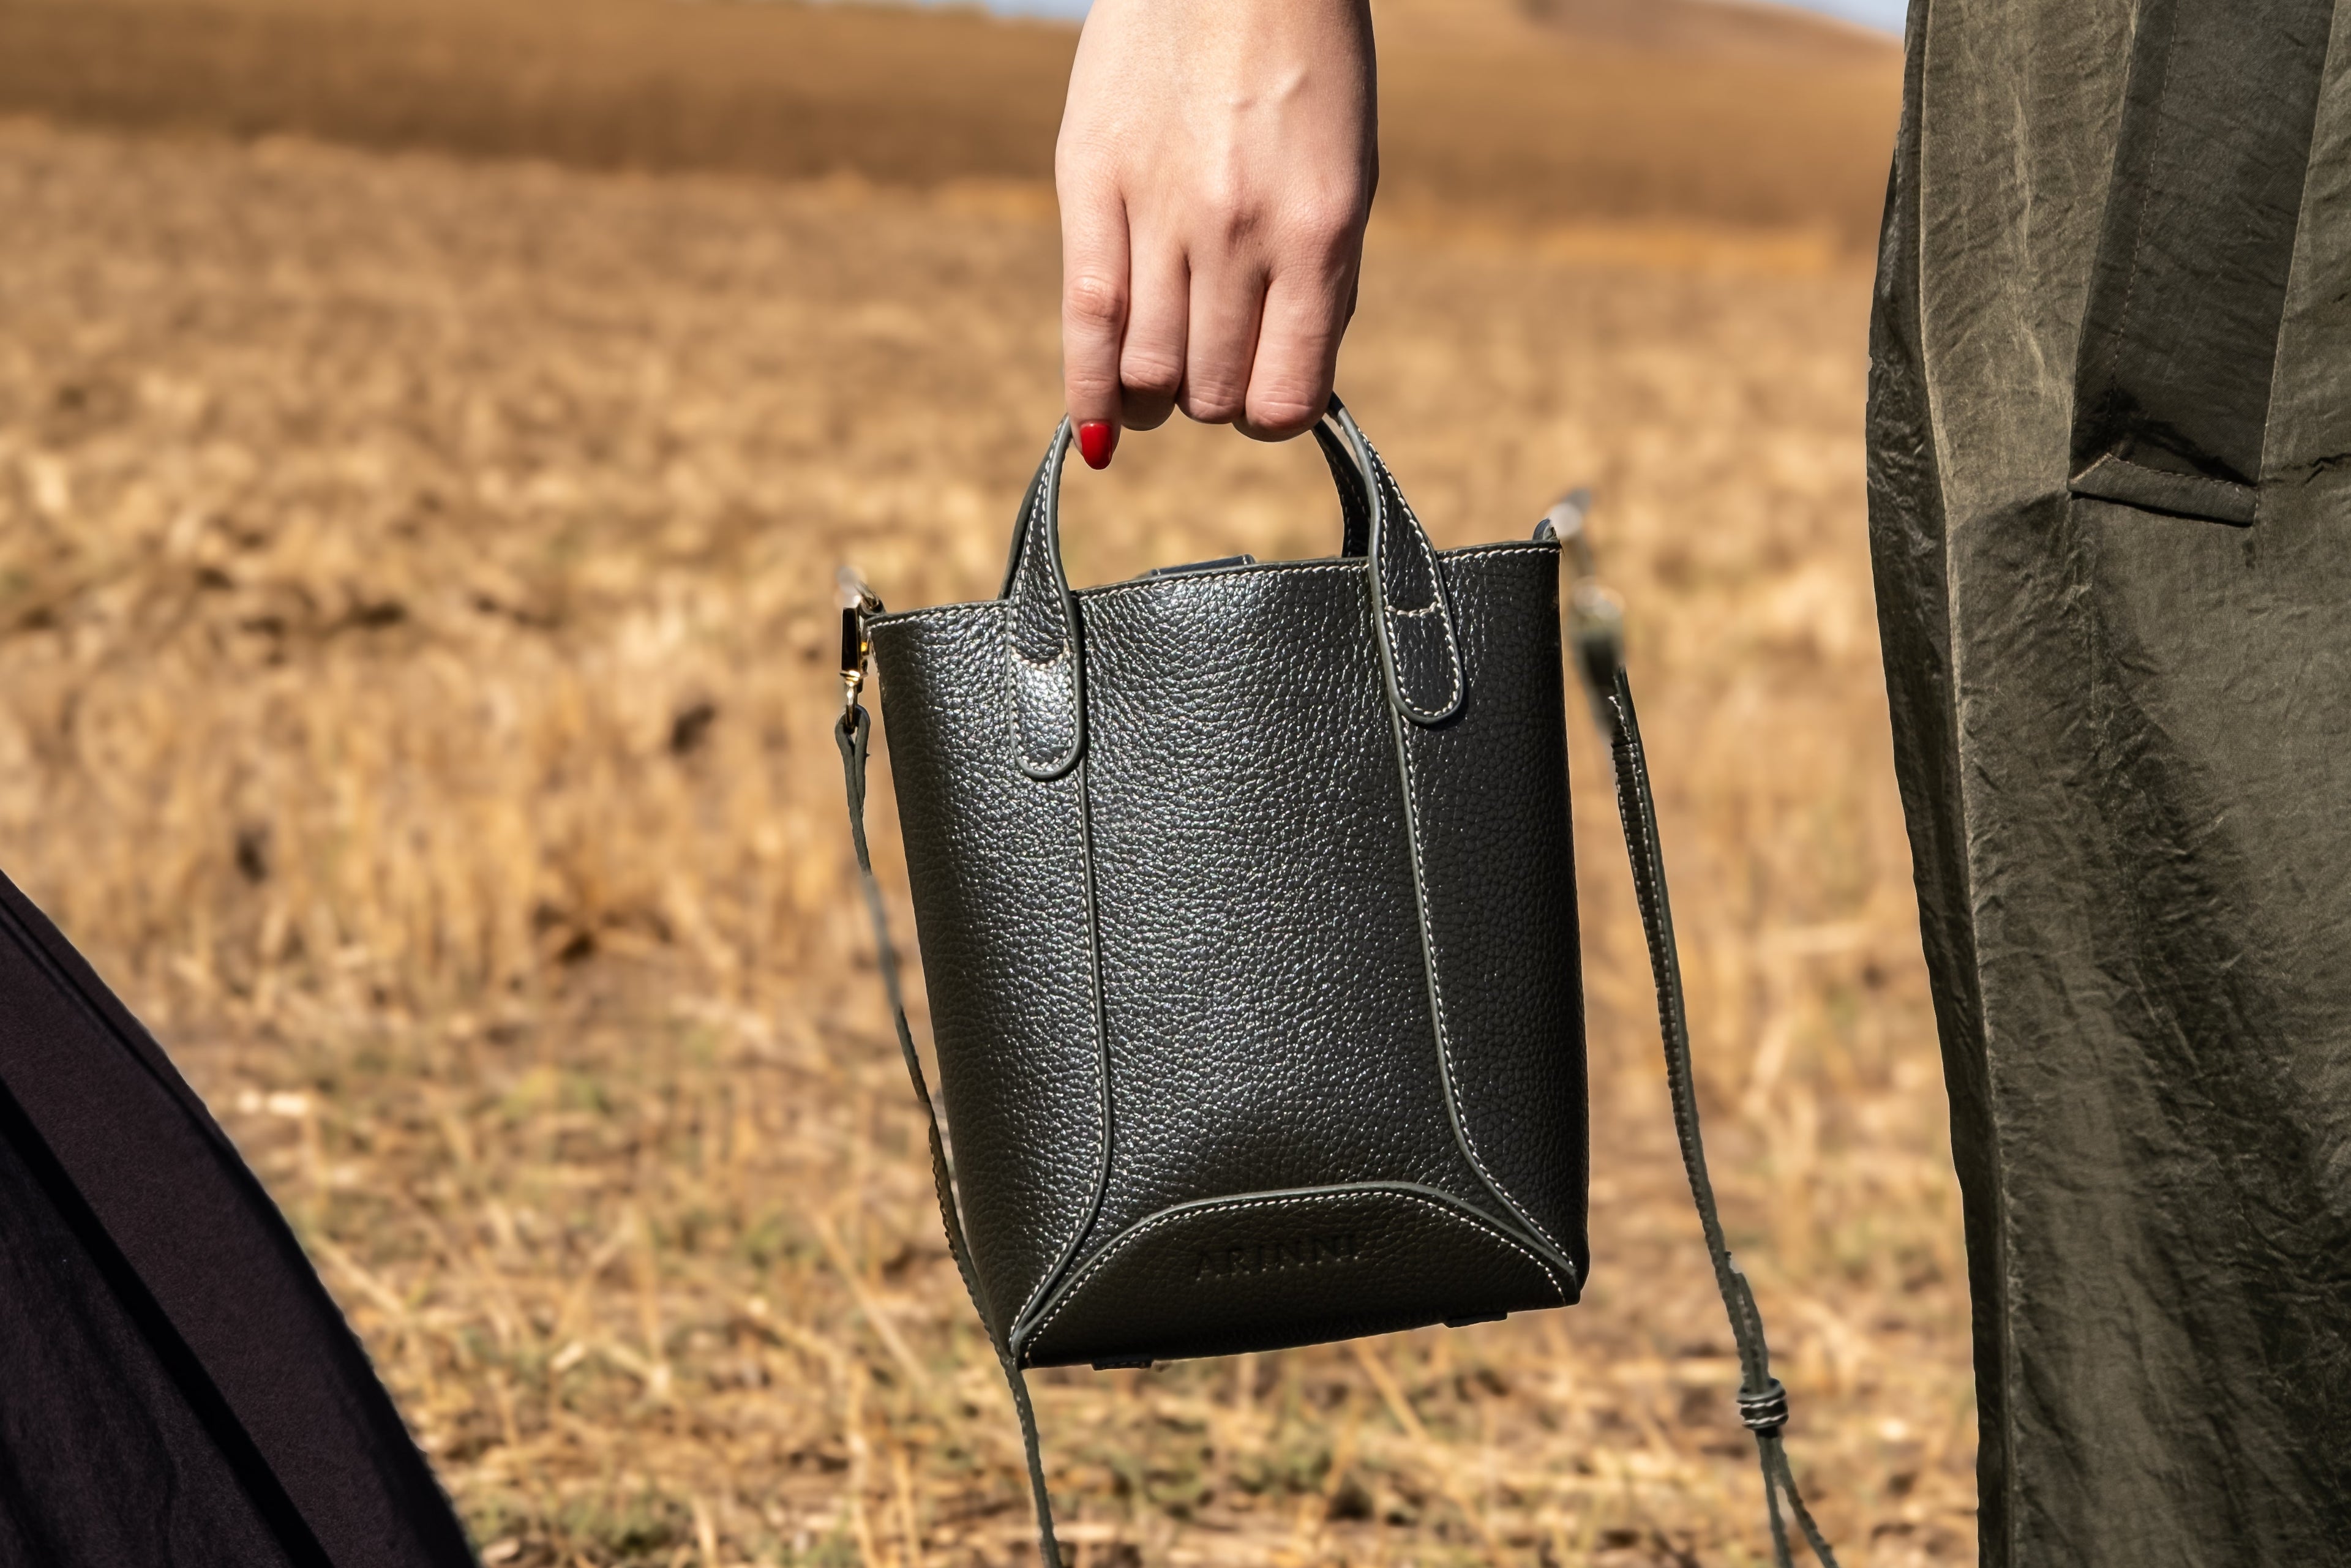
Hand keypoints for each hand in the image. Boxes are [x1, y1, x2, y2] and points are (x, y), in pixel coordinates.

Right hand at [1055, 0, 1377, 465]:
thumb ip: (1317, 282)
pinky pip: (1085, 319)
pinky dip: (1088, 389)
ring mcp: (1164, 210)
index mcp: (1320, 234)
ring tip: (1151, 375)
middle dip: (1208, 398)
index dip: (1270, 415)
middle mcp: (1243, 232)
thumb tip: (1283, 386)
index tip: (1259, 398)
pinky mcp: (1091, 181)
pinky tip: (1094, 420)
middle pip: (1211, 392)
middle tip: (1205, 363)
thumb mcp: (1344, 177)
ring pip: (1149, 372)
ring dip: (1151, 395)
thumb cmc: (1303, 68)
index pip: (1288, 395)